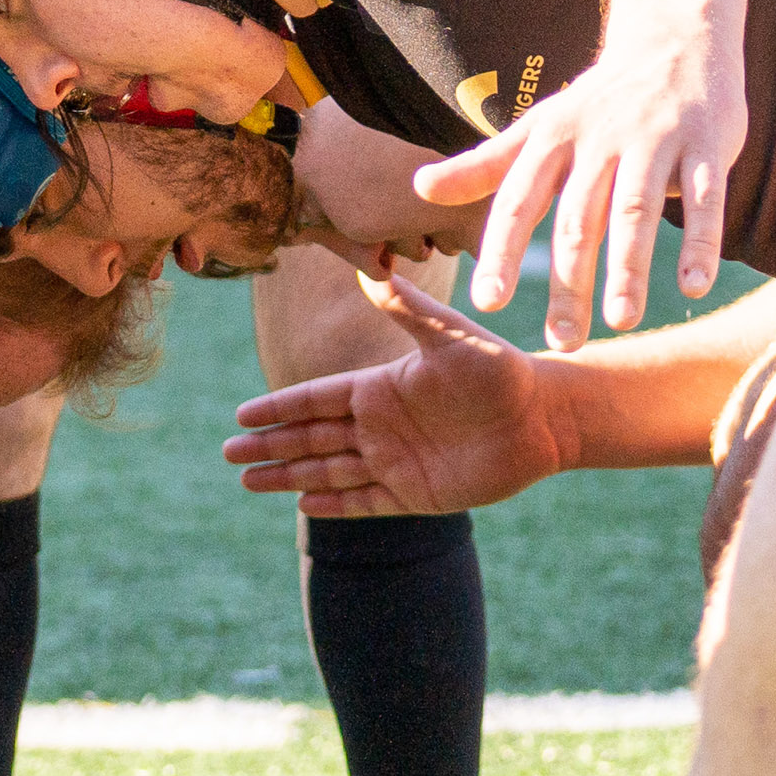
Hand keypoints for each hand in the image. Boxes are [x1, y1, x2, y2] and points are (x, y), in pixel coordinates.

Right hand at [224, 274, 569, 515]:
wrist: (545, 418)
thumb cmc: (500, 371)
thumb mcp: (451, 337)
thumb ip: (409, 310)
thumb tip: (373, 269)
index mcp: (379, 387)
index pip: (316, 399)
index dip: (278, 408)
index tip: (241, 416)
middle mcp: (380, 425)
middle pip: (311, 437)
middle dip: (269, 446)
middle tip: (229, 455)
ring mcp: (395, 460)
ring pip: (328, 471)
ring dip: (289, 476)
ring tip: (248, 482)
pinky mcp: (417, 494)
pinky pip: (365, 502)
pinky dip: (334, 506)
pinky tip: (303, 506)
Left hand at [414, 24, 744, 350]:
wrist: (673, 40)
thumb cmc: (596, 102)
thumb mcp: (536, 128)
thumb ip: (482, 166)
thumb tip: (418, 188)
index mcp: (550, 140)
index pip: (518, 203)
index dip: (500, 252)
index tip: (485, 304)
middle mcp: (598, 140)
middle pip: (578, 220)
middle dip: (569, 283)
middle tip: (561, 342)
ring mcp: (654, 141)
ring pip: (635, 212)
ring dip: (629, 268)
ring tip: (621, 321)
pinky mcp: (707, 144)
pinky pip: (704, 200)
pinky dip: (699, 243)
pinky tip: (693, 287)